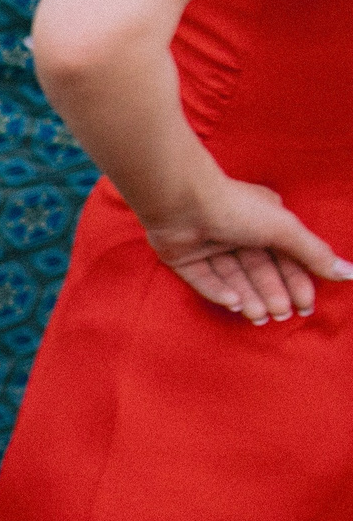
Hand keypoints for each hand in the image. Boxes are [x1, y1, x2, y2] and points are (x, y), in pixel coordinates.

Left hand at [137, 172, 351, 323]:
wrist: (184, 204)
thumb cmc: (238, 210)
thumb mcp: (285, 230)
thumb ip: (314, 253)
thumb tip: (349, 274)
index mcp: (264, 221)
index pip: (285, 258)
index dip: (297, 283)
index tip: (305, 307)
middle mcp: (237, 233)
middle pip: (259, 271)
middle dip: (272, 294)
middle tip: (280, 316)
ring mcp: (209, 245)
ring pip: (233, 278)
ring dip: (248, 297)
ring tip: (258, 316)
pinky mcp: (183, 258)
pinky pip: (204, 280)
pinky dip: (219, 292)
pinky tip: (233, 304)